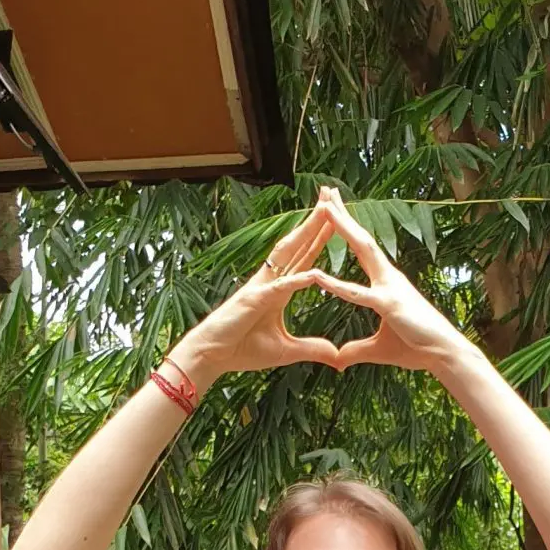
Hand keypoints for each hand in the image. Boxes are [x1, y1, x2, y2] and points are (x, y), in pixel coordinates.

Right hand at [174, 199, 341, 380]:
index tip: (337, 218)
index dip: (320, 236)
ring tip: (324, 211)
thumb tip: (336, 354)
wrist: (211, 355)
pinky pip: (279, 288)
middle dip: (315, 220)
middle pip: (298, 244)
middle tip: (332, 194)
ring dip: (306, 232)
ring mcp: (262, 288)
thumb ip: (311, 348)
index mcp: (279, 289)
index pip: (304, 257)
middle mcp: (271, 281)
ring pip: (288, 254)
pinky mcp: (254, 301)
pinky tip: (314, 272)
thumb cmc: (243, 349)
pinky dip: (296, 281)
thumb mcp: (286, 351)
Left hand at [310, 186, 466, 373]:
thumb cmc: (417, 348)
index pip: (363, 248)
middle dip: (343, 214)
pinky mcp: (388, 306)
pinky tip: (316, 276)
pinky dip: (336, 286)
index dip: (347, 226)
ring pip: (362, 251)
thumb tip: (338, 359)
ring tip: (325, 207)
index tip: (334, 207)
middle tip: (325, 191)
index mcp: (386, 282)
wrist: (444, 354)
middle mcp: (388, 277)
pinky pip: (357, 294)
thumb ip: (356, 350)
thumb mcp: (378, 350)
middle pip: (361, 239)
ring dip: (343, 228)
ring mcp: (389, 288)